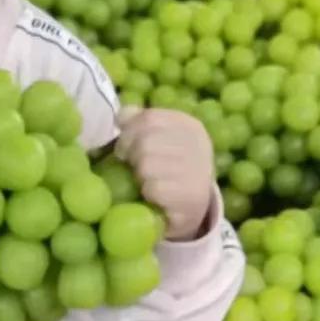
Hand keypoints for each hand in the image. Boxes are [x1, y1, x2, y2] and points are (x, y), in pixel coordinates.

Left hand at [113, 107, 214, 241]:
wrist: (193, 205)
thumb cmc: (170, 167)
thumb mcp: (160, 138)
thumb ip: (140, 122)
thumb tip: (121, 115)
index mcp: (189, 126)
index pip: (150, 118)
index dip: (129, 133)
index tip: (126, 148)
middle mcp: (197, 144)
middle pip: (145, 142)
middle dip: (133, 157)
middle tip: (137, 168)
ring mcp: (197, 170)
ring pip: (146, 165)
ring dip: (140, 177)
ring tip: (149, 182)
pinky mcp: (191, 196)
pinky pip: (153, 188)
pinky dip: (148, 193)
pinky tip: (156, 196)